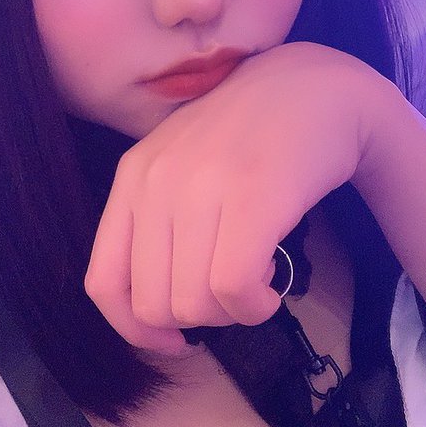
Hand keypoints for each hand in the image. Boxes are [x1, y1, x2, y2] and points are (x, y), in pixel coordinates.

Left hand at [84, 42, 390, 352]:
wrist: (321, 86)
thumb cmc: (254, 136)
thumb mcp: (186, 169)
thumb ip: (159, 227)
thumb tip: (156, 320)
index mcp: (133, 178)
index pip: (103, 283)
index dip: (135, 330)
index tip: (175, 340)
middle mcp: (156, 180)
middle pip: (153, 306)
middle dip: (197, 321)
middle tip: (232, 290)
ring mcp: (201, 185)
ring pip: (193, 305)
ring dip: (231, 313)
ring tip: (257, 277)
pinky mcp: (251, 195)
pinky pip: (233, 288)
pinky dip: (255, 306)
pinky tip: (273, 283)